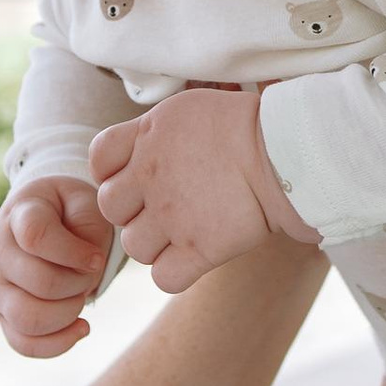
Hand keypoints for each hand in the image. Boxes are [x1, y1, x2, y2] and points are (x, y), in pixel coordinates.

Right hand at [0, 177, 112, 357]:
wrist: (46, 219)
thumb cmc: (70, 211)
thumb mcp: (85, 202)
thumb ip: (88, 226)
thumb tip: (86, 267)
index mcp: (20, 215)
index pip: (35, 236)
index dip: (73, 252)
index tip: (96, 258)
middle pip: (40, 282)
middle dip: (79, 284)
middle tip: (89, 275)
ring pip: (28, 318)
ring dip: (68, 313)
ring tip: (80, 297)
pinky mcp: (3, 314)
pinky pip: (23, 343)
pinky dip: (58, 343)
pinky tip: (82, 327)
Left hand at [89, 86, 321, 296]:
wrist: (286, 149)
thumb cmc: (250, 124)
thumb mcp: (190, 108)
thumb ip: (157, 131)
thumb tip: (147, 145)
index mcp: (146, 134)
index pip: (99, 160)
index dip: (113, 173)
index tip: (137, 177)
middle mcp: (148, 175)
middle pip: (110, 208)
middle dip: (133, 211)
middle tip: (167, 208)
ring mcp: (170, 215)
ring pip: (134, 247)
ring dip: (155, 244)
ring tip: (187, 231)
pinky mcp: (198, 249)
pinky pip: (164, 278)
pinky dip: (176, 273)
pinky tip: (196, 257)